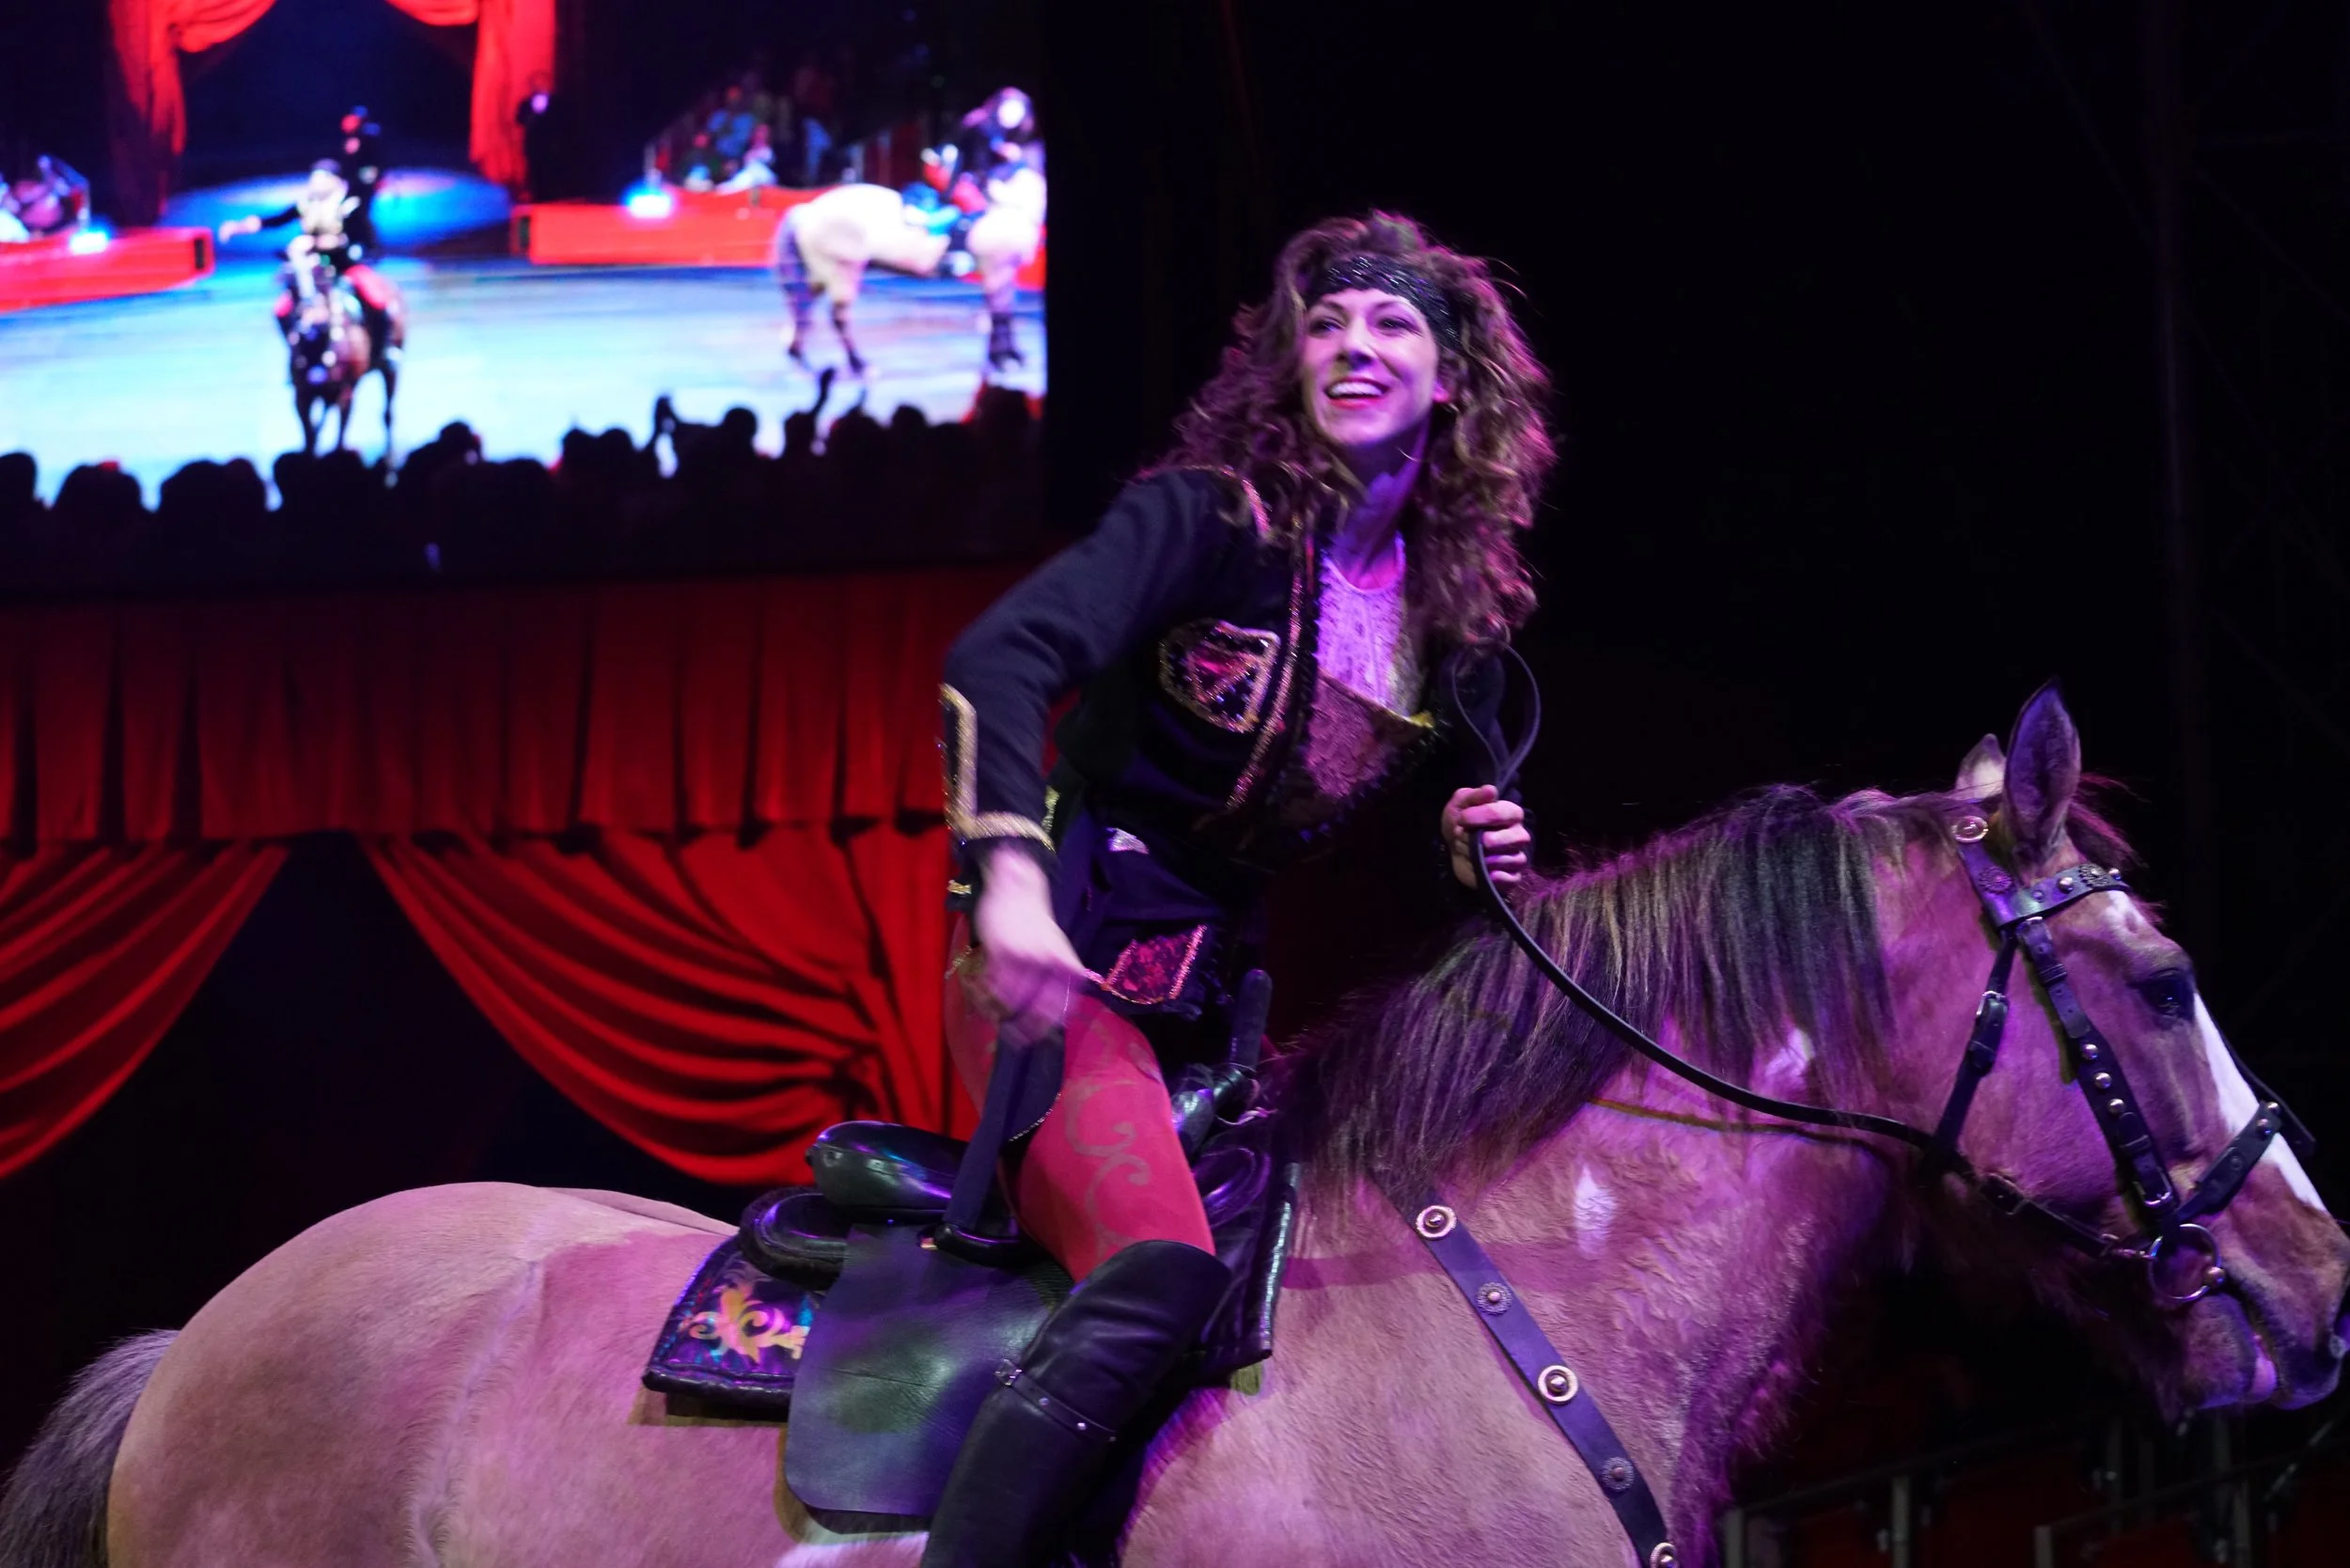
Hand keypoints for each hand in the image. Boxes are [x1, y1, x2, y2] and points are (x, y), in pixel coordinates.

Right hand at [965, 845, 1100, 1045]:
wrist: (1016, 889)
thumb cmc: (1036, 923)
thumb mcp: (1057, 947)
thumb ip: (1059, 976)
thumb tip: (1058, 1013)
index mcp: (1065, 962)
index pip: (1063, 1002)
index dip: (1050, 1023)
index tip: (1041, 1035)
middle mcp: (1048, 960)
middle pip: (1038, 1006)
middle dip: (1026, 1027)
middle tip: (1016, 1037)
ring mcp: (1025, 955)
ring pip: (1013, 999)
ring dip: (1003, 1013)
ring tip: (998, 1018)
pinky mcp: (1001, 949)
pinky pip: (994, 984)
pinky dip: (989, 995)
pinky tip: (986, 997)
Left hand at [1444, 785, 1529, 889]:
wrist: (1452, 848)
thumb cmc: (1461, 823)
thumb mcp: (1460, 804)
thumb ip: (1474, 796)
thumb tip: (1491, 791)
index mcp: (1511, 814)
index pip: (1504, 813)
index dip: (1482, 816)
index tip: (1462, 819)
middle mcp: (1519, 835)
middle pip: (1512, 838)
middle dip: (1480, 841)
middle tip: (1463, 838)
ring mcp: (1516, 856)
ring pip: (1508, 859)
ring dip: (1481, 858)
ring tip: (1467, 853)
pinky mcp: (1511, 877)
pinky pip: (1512, 879)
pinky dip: (1498, 877)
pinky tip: (1487, 874)